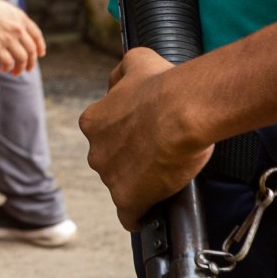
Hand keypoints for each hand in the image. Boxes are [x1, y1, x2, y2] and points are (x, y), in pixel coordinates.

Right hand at [0, 0, 46, 76]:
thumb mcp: (5, 9)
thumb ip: (14, 20)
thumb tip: (16, 33)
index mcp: (21, 18)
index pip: (37, 35)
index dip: (40, 46)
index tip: (40, 54)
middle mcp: (18, 29)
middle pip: (31, 50)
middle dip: (31, 62)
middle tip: (29, 68)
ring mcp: (9, 39)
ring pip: (22, 59)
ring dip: (20, 68)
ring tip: (15, 72)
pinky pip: (8, 62)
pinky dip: (8, 68)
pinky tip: (5, 69)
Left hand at [78, 47, 214, 229]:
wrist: (183, 110)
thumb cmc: (165, 86)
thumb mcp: (136, 61)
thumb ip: (122, 73)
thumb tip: (117, 83)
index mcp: (93, 121)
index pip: (104, 136)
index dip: (127, 138)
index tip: (145, 137)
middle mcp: (95, 150)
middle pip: (111, 163)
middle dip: (131, 161)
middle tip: (160, 155)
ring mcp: (109, 176)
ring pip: (121, 186)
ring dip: (139, 184)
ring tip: (166, 177)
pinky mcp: (128, 199)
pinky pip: (129, 215)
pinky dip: (140, 215)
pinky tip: (152, 214)